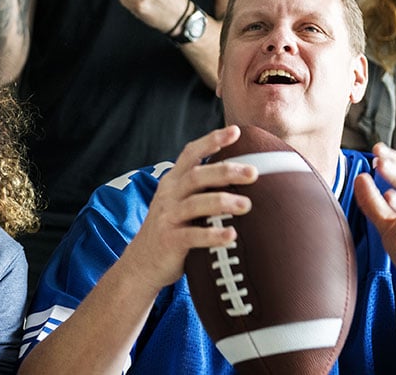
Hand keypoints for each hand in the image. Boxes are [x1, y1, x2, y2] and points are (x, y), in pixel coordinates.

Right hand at [121, 125, 256, 290]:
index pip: (191, 154)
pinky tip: (231, 235)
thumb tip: (243, 177)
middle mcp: (169, 195)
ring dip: (222, 202)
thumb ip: (202, 189)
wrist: (142, 263)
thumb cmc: (172, 229)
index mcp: (173, 182)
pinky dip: (212, 235)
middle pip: (196, 176)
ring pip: (195, 204)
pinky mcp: (169, 241)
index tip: (236, 131)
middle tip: (253, 172)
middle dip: (225, 171)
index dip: (212, 140)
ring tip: (246, 205)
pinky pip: (192, 236)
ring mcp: (168, 217)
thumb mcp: (181, 202)